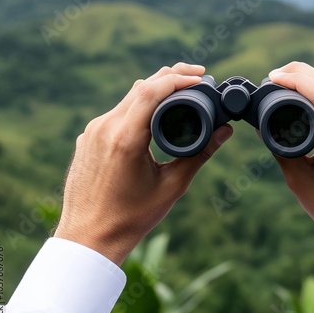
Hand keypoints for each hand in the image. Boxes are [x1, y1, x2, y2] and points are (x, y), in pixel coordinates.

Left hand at [54, 63, 232, 264]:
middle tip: (197, 75)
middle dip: (170, 76)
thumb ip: (201, 154)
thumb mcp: (172, 185)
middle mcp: (104, 128)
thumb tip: (226, 131)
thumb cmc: (131, 217)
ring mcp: (91, 131)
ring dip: (154, 90)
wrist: (89, 237)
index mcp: (125, 138)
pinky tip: (153, 113)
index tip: (200, 75)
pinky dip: (137, 106)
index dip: (179, 77)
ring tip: (180, 91)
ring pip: (127, 97)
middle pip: (141, 86)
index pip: (152, 90)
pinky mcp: (87, 137)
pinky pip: (116, 112)